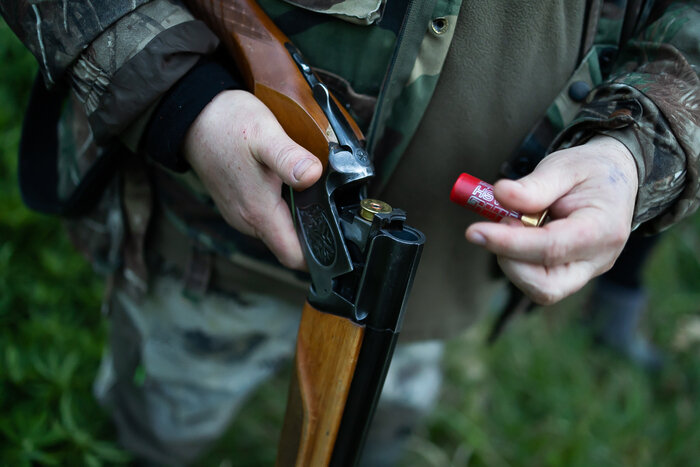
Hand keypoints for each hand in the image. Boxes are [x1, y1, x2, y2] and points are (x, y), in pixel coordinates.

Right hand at [183, 90, 322, 269]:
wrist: (194, 115)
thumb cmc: (227, 124)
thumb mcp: (265, 135)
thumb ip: (289, 158)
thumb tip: (312, 175)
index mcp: (258, 212)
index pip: (294, 257)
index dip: (320, 256)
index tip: (342, 242)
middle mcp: (247, 220)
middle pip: (289, 245)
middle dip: (313, 233)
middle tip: (335, 209)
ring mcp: (240, 214)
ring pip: (279, 231)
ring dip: (298, 218)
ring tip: (313, 194)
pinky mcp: (238, 204)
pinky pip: (267, 217)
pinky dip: (283, 208)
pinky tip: (290, 185)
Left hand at [465, 136, 637, 304]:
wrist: (616, 178)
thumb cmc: (590, 171)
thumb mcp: (564, 166)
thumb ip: (533, 185)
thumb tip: (499, 195)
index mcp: (602, 229)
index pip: (551, 248)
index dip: (509, 243)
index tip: (475, 231)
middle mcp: (598, 260)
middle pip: (546, 287)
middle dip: (510, 262)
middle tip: (502, 221)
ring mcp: (585, 271)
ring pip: (539, 288)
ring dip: (512, 259)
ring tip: (515, 220)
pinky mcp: (570, 274)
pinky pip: (537, 278)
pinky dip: (518, 257)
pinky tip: (521, 230)